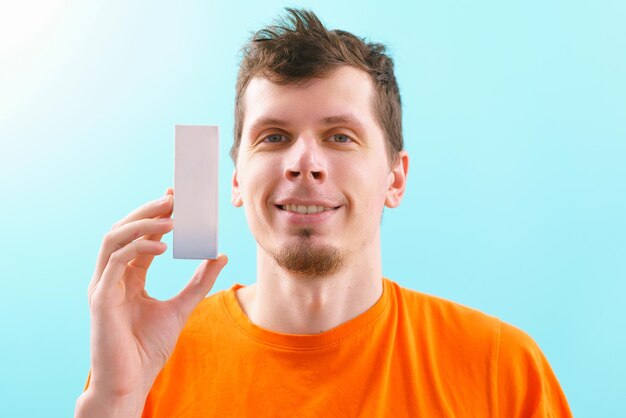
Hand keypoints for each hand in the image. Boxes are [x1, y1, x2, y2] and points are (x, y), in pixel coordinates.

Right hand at [77, 188, 226, 416]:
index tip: (176, 200)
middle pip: (122, 230)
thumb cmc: (147, 348)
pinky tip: (162, 245)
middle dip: (146, 212)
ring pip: (114, 239)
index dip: (155, 217)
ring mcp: (102, 285)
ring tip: (170, 218)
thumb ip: (199, 282)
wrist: (131, 381)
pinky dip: (137, 248)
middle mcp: (110, 277)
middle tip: (172, 199)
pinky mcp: (99, 298)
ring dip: (141, 223)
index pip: (138, 238)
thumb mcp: (181, 307)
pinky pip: (114, 262)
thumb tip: (220, 256)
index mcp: (126, 278)